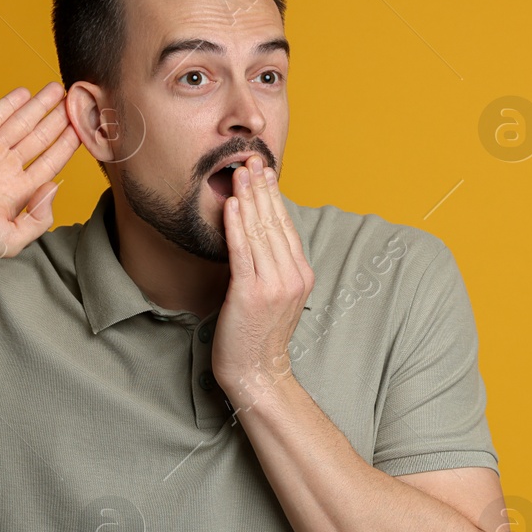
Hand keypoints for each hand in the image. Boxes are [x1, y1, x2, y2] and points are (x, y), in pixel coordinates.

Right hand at [0, 84, 78, 261]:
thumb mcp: (12, 239)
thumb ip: (39, 220)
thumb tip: (55, 187)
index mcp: (16, 192)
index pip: (49, 163)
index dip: (67, 146)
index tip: (84, 130)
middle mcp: (4, 169)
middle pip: (39, 139)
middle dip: (58, 120)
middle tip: (77, 101)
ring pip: (20, 123)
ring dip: (39, 106)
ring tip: (58, 90)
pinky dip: (10, 104)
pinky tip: (27, 93)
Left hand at [213, 154, 314, 411]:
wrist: (258, 373)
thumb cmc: (259, 336)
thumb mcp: (277, 296)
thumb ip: (274, 266)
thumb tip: (259, 234)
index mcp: (301, 274)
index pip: (286, 225)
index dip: (274, 195)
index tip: (264, 170)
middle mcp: (291, 276)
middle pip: (275, 222)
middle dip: (261, 187)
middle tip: (250, 158)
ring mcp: (273, 285)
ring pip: (259, 232)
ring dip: (248, 198)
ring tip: (238, 172)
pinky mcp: (250, 293)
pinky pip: (242, 252)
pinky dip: (236, 225)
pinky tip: (230, 204)